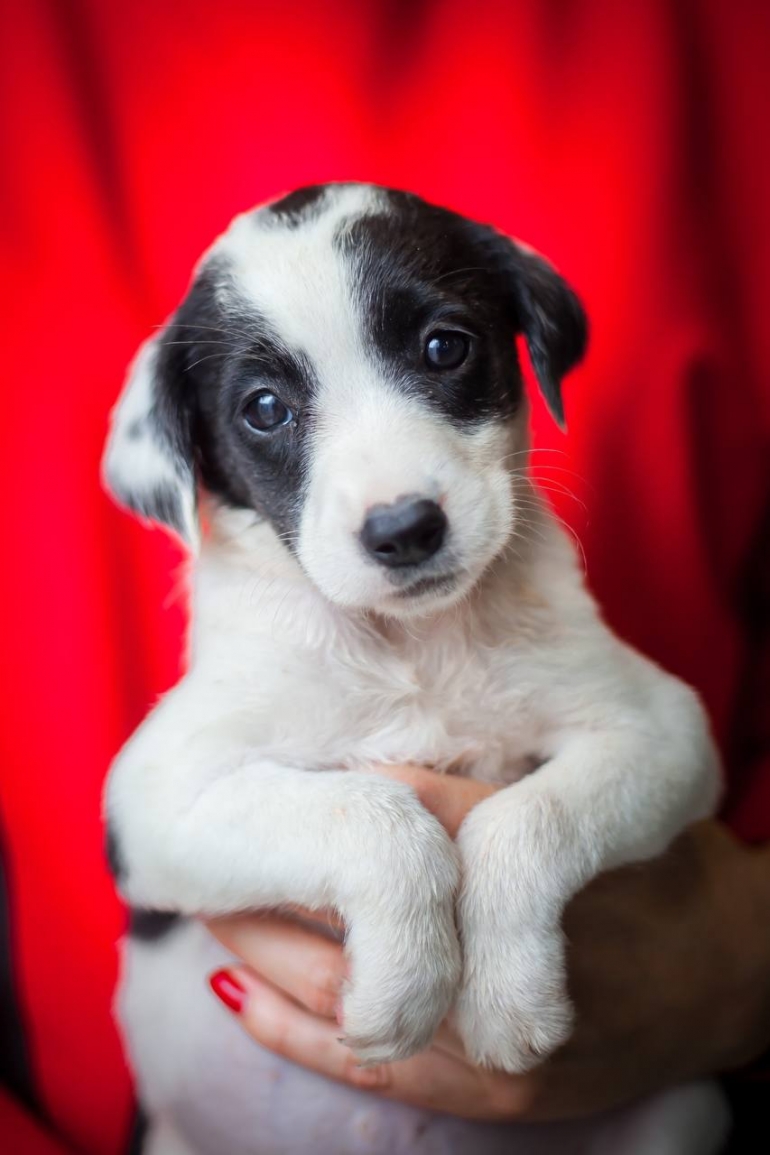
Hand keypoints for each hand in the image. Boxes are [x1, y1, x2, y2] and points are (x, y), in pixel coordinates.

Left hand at [206, 766, 769, 1121]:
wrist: (728, 972)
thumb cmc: (652, 866)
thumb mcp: (585, 787)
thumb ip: (473, 789)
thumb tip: (360, 778)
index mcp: (527, 865)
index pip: (394, 831)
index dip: (320, 812)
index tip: (264, 790)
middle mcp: (505, 958)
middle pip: (351, 921)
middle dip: (272, 887)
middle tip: (212, 855)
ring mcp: (497, 1038)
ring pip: (344, 998)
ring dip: (265, 952)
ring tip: (213, 909)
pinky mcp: (498, 1093)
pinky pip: (371, 1067)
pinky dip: (291, 1032)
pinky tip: (241, 994)